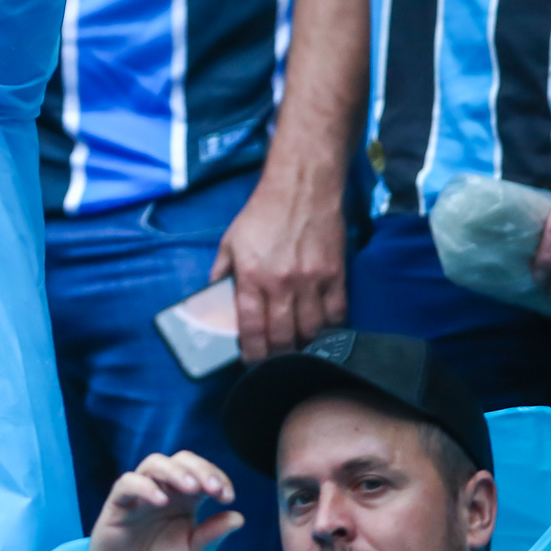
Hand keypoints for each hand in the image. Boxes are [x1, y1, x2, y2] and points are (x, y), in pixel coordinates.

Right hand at [85, 451, 244, 550]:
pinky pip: (127, 483)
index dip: (216, 477)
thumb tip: (238, 517)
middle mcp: (164, 489)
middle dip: (200, 469)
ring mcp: (140, 493)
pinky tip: (161, 501)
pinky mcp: (118, 503)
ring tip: (191, 488)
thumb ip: (212, 535)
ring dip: (175, 471)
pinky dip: (144, 486)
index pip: (202, 472)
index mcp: (186, 498)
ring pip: (155, 464)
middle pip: (181, 460)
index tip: (228, 496)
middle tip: (213, 488)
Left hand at [211, 170, 347, 361]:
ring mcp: (312, 281)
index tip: (250, 362)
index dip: (251, 351)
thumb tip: (214, 301)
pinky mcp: (336, 276)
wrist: (302, 188)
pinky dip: (330, 329)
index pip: (251, 326)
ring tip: (297, 351)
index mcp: (252, 275)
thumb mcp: (230, 241)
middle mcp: (282, 283)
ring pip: (311, 330)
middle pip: (283, 336)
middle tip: (273, 361)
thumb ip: (222, 272)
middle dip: (277, 355)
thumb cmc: (262, 214)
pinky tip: (322, 333)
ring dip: (304, 346)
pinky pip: (336, 314)